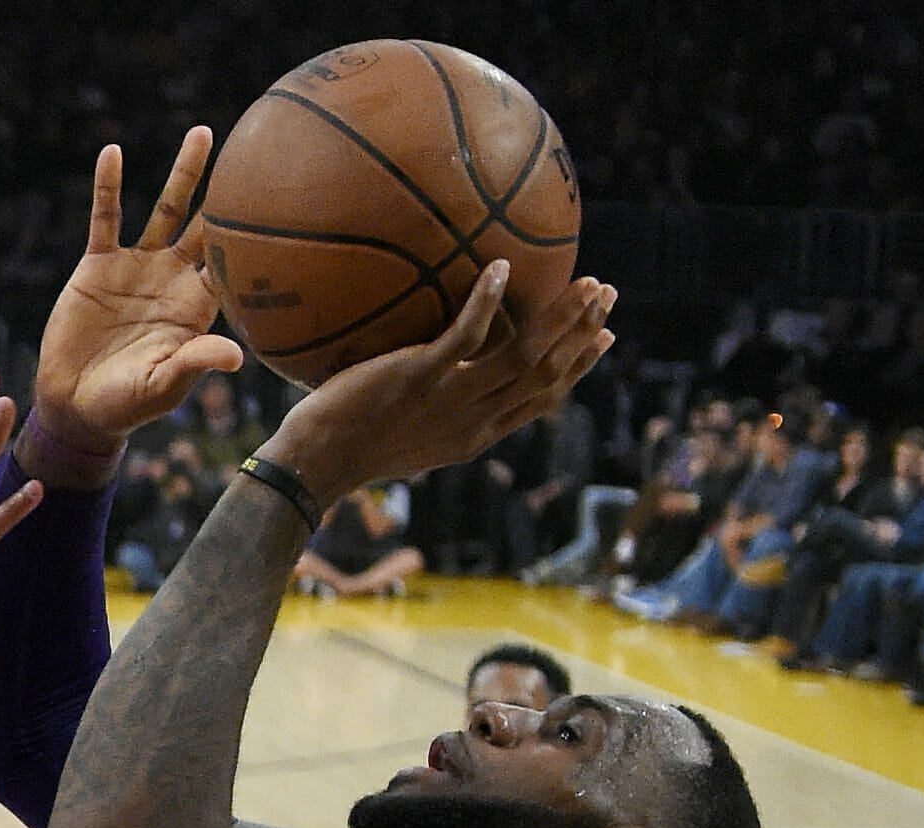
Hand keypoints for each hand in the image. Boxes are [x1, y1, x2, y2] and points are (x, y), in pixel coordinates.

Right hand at [27, 130, 245, 457]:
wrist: (75, 405)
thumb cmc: (127, 405)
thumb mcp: (162, 386)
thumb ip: (195, 363)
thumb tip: (237, 356)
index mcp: (197, 307)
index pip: (233, 264)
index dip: (257, 236)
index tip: (287, 202)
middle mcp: (173, 279)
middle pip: (209, 224)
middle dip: (232, 190)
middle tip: (261, 147)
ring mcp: (137, 267)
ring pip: (166, 210)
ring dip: (184, 174)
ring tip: (203, 133)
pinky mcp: (98, 265)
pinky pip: (105, 218)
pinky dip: (108, 186)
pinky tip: (113, 153)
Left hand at [259, 260, 615, 501]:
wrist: (317, 463)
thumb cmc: (351, 446)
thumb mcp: (411, 437)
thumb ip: (440, 411)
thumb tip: (448, 379)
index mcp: (476, 436)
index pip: (541, 399)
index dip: (577, 367)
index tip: (603, 337)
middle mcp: (473, 420)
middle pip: (546, 373)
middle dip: (582, 333)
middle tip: (606, 295)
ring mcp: (449, 398)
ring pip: (523, 356)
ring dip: (559, 317)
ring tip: (584, 282)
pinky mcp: (419, 377)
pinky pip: (465, 335)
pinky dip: (487, 301)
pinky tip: (500, 267)